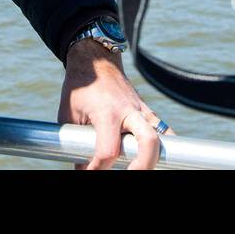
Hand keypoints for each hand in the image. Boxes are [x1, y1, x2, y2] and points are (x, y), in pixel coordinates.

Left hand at [58, 38, 170, 169]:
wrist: (96, 59)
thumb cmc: (80, 87)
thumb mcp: (69, 115)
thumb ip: (75, 143)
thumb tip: (83, 170)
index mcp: (107, 112)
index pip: (108, 150)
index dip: (98, 169)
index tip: (90, 173)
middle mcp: (129, 111)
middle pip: (148, 141)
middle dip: (142, 166)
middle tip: (132, 174)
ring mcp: (143, 111)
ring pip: (164, 136)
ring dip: (158, 156)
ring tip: (144, 167)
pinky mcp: (149, 112)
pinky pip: (164, 131)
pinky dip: (165, 145)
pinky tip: (157, 158)